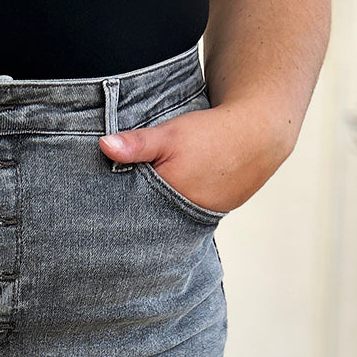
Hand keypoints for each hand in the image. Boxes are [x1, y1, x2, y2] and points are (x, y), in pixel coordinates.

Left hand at [98, 101, 290, 214]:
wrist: (258, 135)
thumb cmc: (211, 134)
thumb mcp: (170, 134)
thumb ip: (137, 144)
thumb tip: (104, 146)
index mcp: (167, 200)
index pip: (130, 214)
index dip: (114, 211)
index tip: (98, 213)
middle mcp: (182, 217)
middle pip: (147, 222)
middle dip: (131, 218)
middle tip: (108, 219)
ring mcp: (197, 220)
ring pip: (164, 223)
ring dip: (152, 217)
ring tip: (136, 214)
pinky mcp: (209, 217)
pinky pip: (181, 220)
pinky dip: (171, 214)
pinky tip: (163, 208)